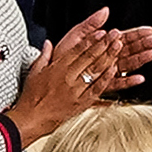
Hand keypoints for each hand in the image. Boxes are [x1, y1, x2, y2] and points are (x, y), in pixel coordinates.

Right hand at [12, 9, 151, 130]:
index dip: (90, 41)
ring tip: (119, 47)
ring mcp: (76, 91)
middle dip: (104, 45)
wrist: (31, 119)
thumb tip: (48, 43)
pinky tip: (116, 70)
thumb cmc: (31, 97)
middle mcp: (68, 78)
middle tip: (115, 34)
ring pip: (95, 71)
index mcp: (57, 68)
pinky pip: (97, 89)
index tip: (101, 32)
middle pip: (89, 58)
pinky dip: (107, 78)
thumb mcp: (34, 72)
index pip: (77, 51)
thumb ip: (44, 56)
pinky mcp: (82, 103)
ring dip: (109, 57)